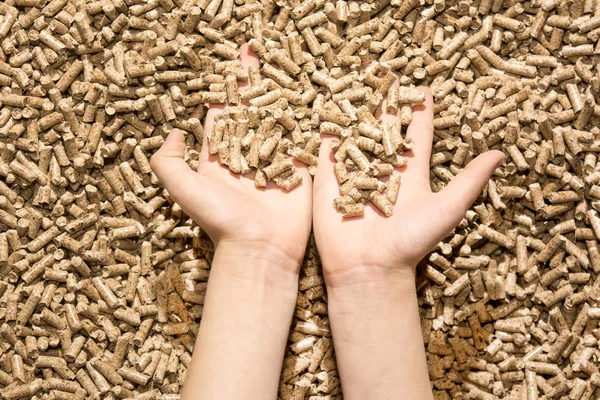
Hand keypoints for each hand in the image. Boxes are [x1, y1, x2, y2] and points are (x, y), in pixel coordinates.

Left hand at [151, 45, 311, 273]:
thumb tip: (173, 132)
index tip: (232, 62)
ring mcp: (275, 159)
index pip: (223, 112)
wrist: (260, 248)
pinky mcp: (299, 168)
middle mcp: (248, 153)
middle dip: (256, 80)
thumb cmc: (221, 219)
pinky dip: (307, 116)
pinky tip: (314, 92)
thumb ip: (168, 161)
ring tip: (289, 62)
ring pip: (279, 118)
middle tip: (261, 50)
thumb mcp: (183, 189)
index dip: (226, 87)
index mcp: (221, 155)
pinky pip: (302, 137)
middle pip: (252, 108)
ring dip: (283, 91)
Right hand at [313, 86, 504, 286]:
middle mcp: (383, 171)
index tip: (425, 88)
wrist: (369, 269)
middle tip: (387, 74)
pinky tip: (326, 109)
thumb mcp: (447, 207)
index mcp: (410, 174)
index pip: (416, 135)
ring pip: (357, 135)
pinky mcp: (329, 182)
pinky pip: (328, 152)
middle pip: (384, 128)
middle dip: (386, 102)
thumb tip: (500, 153)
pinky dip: (327, 131)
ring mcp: (355, 175)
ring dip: (357, 110)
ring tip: (357, 82)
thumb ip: (469, 180)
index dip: (420, 112)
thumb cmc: (410, 242)